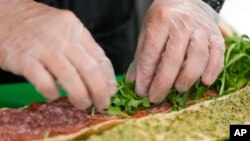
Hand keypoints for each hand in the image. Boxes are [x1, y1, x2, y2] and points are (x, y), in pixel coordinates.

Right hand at [0, 0, 115, 110]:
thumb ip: (80, 49)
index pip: (99, 57)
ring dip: (80, 96)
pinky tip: (54, 95)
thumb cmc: (37, 26)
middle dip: (100, 91)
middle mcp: (62, 37)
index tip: (111, 92)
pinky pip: (43, 81)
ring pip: (70, 77)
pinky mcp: (23, 58)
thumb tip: (98, 77)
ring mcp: (43, 47)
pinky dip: (52, 92)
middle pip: (89, 69)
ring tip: (83, 105)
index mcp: (76, 29)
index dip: (108, 78)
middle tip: (102, 104)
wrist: (4, 13)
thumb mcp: (64, 30)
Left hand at [126, 0, 224, 102]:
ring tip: (179, 89)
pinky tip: (205, 82)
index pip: (152, 53)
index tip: (140, 91)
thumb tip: (133, 81)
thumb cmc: (164, 19)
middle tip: (155, 98)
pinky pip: (217, 54)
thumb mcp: (147, 32)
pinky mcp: (215, 34)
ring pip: (197, 57)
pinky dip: (213, 69)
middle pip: (173, 58)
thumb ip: (142, 56)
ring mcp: (201, 29)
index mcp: (161, 21)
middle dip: (163, 83)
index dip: (145, 75)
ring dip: (187, 77)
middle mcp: (182, 24)